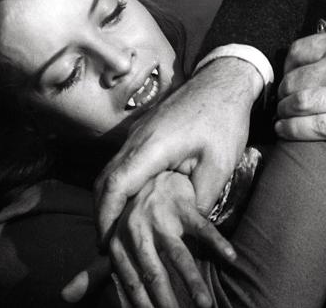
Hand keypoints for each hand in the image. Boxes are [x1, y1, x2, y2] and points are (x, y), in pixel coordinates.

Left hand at [62, 172, 235, 307]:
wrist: (150, 170)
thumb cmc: (133, 216)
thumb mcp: (114, 242)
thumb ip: (94, 272)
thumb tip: (65, 297)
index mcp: (119, 241)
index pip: (129, 282)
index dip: (138, 305)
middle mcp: (137, 229)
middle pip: (154, 273)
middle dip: (166, 301)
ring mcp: (161, 216)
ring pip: (179, 255)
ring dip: (193, 281)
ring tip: (206, 304)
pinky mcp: (182, 204)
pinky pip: (202, 227)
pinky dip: (217, 243)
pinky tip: (230, 257)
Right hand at [94, 58, 261, 244]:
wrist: (223, 82)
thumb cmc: (224, 120)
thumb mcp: (220, 164)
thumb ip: (201, 198)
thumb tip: (187, 226)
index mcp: (152, 147)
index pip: (115, 185)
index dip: (106, 216)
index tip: (104, 241)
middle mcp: (136, 140)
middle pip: (104, 179)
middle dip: (101, 212)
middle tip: (105, 243)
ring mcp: (138, 134)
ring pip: (112, 171)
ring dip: (110, 199)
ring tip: (116, 229)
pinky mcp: (144, 133)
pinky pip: (123, 163)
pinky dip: (120, 185)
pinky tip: (132, 202)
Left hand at [277, 32, 325, 141]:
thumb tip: (312, 60)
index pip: (298, 51)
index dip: (287, 67)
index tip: (287, 76)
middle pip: (294, 80)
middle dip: (282, 93)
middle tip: (282, 100)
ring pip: (299, 103)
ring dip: (284, 112)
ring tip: (282, 117)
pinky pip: (313, 127)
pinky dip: (292, 130)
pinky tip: (284, 130)